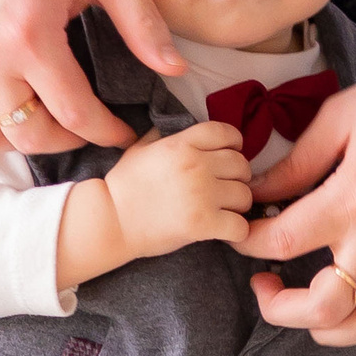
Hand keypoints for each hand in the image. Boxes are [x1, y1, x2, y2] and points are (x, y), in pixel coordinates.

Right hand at [0, 0, 179, 153]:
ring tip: (41, 121)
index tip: (122, 130)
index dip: (106, 131)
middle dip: (67, 141)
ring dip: (14, 140)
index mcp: (30, 36)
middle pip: (28, 135)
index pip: (74, 113)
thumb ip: (142, 22)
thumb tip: (174, 70)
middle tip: (87, 125)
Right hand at [98, 123, 253, 266]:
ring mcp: (201, 195)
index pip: (226, 133)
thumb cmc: (125, 185)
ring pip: (244, 195)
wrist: (110, 221)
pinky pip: (240, 226)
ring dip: (237, 204)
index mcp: (182, 144)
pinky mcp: (203, 224)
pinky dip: (236, 230)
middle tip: (225, 188)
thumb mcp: (142, 147)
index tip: (231, 154)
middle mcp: (196, 165)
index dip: (235, 143)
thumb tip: (185, 124)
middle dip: (237, 177)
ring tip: (223, 210)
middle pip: (241, 164)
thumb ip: (168, 133)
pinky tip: (224, 230)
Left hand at [244, 37, 355, 347]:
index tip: (239, 232)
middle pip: (319, 309)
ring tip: (305, 308)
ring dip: (326, 329)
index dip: (246, 242)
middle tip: (262, 284)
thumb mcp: (341, 117)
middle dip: (277, 306)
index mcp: (352, 199)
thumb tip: (258, 192)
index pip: (279, 243)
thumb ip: (296, 163)